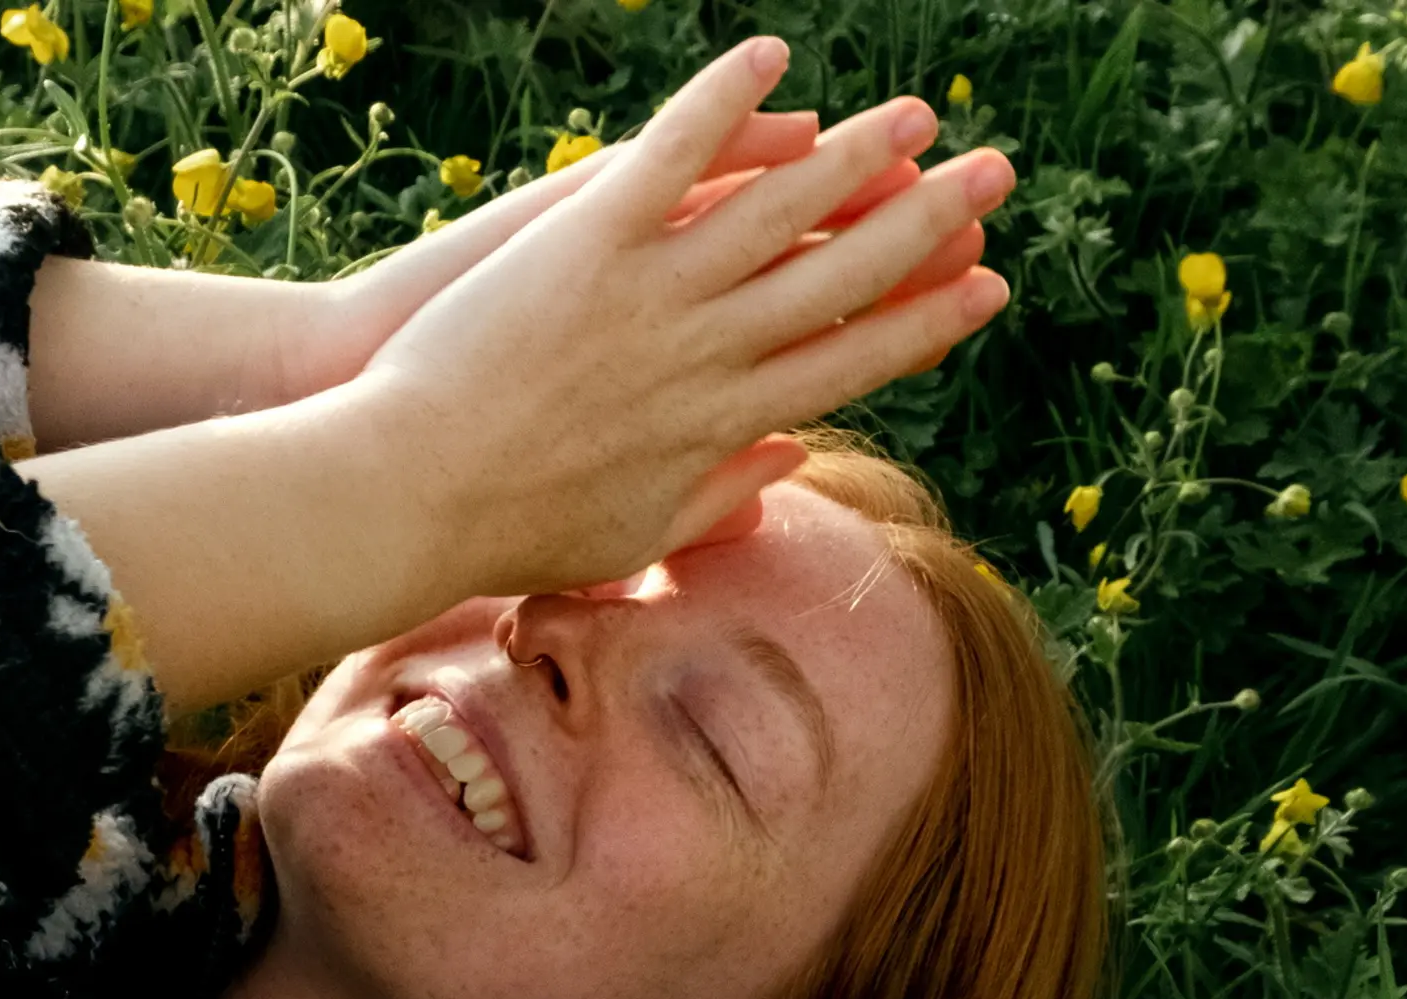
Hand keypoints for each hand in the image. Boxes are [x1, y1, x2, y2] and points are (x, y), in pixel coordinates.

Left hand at [349, 35, 1015, 601]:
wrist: (411, 494)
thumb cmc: (510, 529)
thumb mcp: (632, 534)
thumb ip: (719, 497)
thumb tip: (788, 460)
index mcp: (721, 426)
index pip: (850, 365)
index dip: (924, 320)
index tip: (984, 287)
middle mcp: (706, 353)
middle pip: (840, 275)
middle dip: (927, 222)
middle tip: (994, 176)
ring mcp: (649, 290)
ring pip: (775, 209)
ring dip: (855, 154)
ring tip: (918, 115)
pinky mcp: (587, 237)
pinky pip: (669, 155)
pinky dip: (723, 104)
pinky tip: (773, 57)